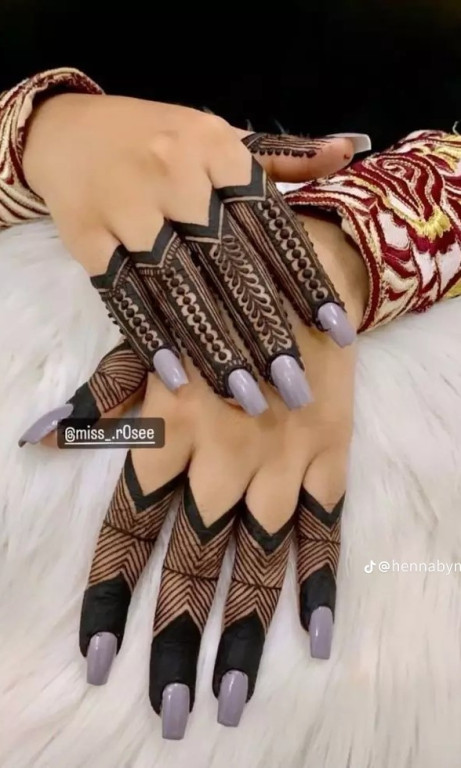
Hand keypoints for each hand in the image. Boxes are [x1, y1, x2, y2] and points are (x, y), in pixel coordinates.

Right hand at [23, 93, 368, 412]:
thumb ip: (284, 155)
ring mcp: (126, 205)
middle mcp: (176, 173)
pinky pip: (122, 294)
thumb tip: (348, 151)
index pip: (272, 225)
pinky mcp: (87, 236)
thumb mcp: (221, 135)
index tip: (337, 332)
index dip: (306, 280)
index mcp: (218, 148)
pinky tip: (176, 379)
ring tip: (245, 399)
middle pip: (229, 264)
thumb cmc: (158, 139)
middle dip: (265, 331)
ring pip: (178, 287)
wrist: (67, 129)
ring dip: (213, 347)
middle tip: (295, 388)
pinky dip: (149, 337)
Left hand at [71, 215, 366, 736]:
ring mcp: (281, 465)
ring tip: (229, 696)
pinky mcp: (329, 460)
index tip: (101, 662)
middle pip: (192, 562)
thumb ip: (99, 398)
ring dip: (243, 630)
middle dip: (176, 637)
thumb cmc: (211, 311)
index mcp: (169, 433)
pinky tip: (315, 635)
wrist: (295, 273)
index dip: (112, 597)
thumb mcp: (147, 341)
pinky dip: (319, 580)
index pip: (130, 531)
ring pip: (258, 561)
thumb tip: (33, 437)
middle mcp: (221, 461)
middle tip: (170, 711)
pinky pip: (326, 528)